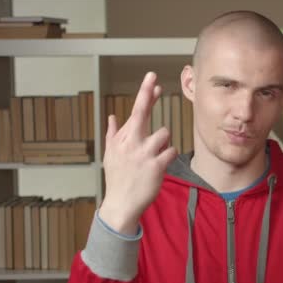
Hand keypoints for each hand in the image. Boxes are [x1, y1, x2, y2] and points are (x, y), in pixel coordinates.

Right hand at [99, 72, 177, 234]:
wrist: (121, 204)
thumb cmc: (118, 178)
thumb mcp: (111, 155)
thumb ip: (113, 134)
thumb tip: (112, 116)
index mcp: (122, 139)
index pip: (135, 112)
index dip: (145, 94)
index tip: (152, 78)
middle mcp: (131, 143)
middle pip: (142, 113)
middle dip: (147, 95)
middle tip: (154, 81)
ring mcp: (143, 154)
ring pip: (164, 133)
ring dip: (164, 142)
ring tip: (154, 155)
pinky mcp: (156, 166)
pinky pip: (171, 151)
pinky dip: (168, 155)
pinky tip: (160, 164)